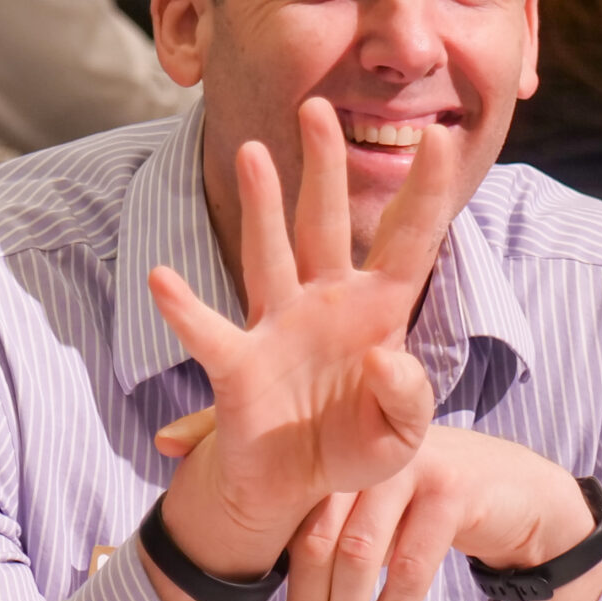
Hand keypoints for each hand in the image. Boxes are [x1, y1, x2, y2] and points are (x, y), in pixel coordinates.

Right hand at [149, 99, 455, 588]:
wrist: (300, 494)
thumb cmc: (356, 450)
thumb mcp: (401, 435)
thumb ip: (407, 400)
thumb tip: (383, 358)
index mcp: (379, 313)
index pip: (409, 241)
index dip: (425, 192)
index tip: (440, 136)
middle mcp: (325, 304)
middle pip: (325, 222)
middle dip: (324, 165)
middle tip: (317, 106)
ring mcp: (277, 328)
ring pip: (268, 252)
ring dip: (260, 205)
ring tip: (253, 151)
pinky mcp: (238, 366)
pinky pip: (208, 333)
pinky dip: (184, 310)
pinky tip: (161, 278)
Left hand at [156, 419, 601, 600]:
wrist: (518, 489)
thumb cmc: (429, 500)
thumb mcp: (374, 503)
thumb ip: (320, 515)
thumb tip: (256, 559)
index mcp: (338, 454)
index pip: (295, 521)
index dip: (285, 586)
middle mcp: (366, 454)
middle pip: (320, 537)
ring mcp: (410, 466)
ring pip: (360, 551)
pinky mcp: (452, 488)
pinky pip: (412, 560)